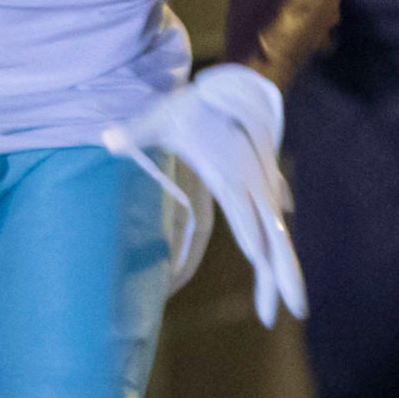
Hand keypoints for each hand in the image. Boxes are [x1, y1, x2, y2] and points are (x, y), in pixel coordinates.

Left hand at [102, 64, 304, 325]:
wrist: (232, 84)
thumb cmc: (193, 105)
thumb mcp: (160, 118)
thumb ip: (135, 132)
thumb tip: (105, 140)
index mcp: (230, 173)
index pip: (247, 216)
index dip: (256, 245)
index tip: (263, 273)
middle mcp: (251, 184)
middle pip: (274, 236)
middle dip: (283, 275)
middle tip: (293, 313)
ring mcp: (260, 187)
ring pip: (277, 235)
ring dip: (281, 271)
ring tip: (288, 308)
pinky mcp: (261, 187)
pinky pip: (273, 223)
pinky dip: (277, 248)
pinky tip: (277, 270)